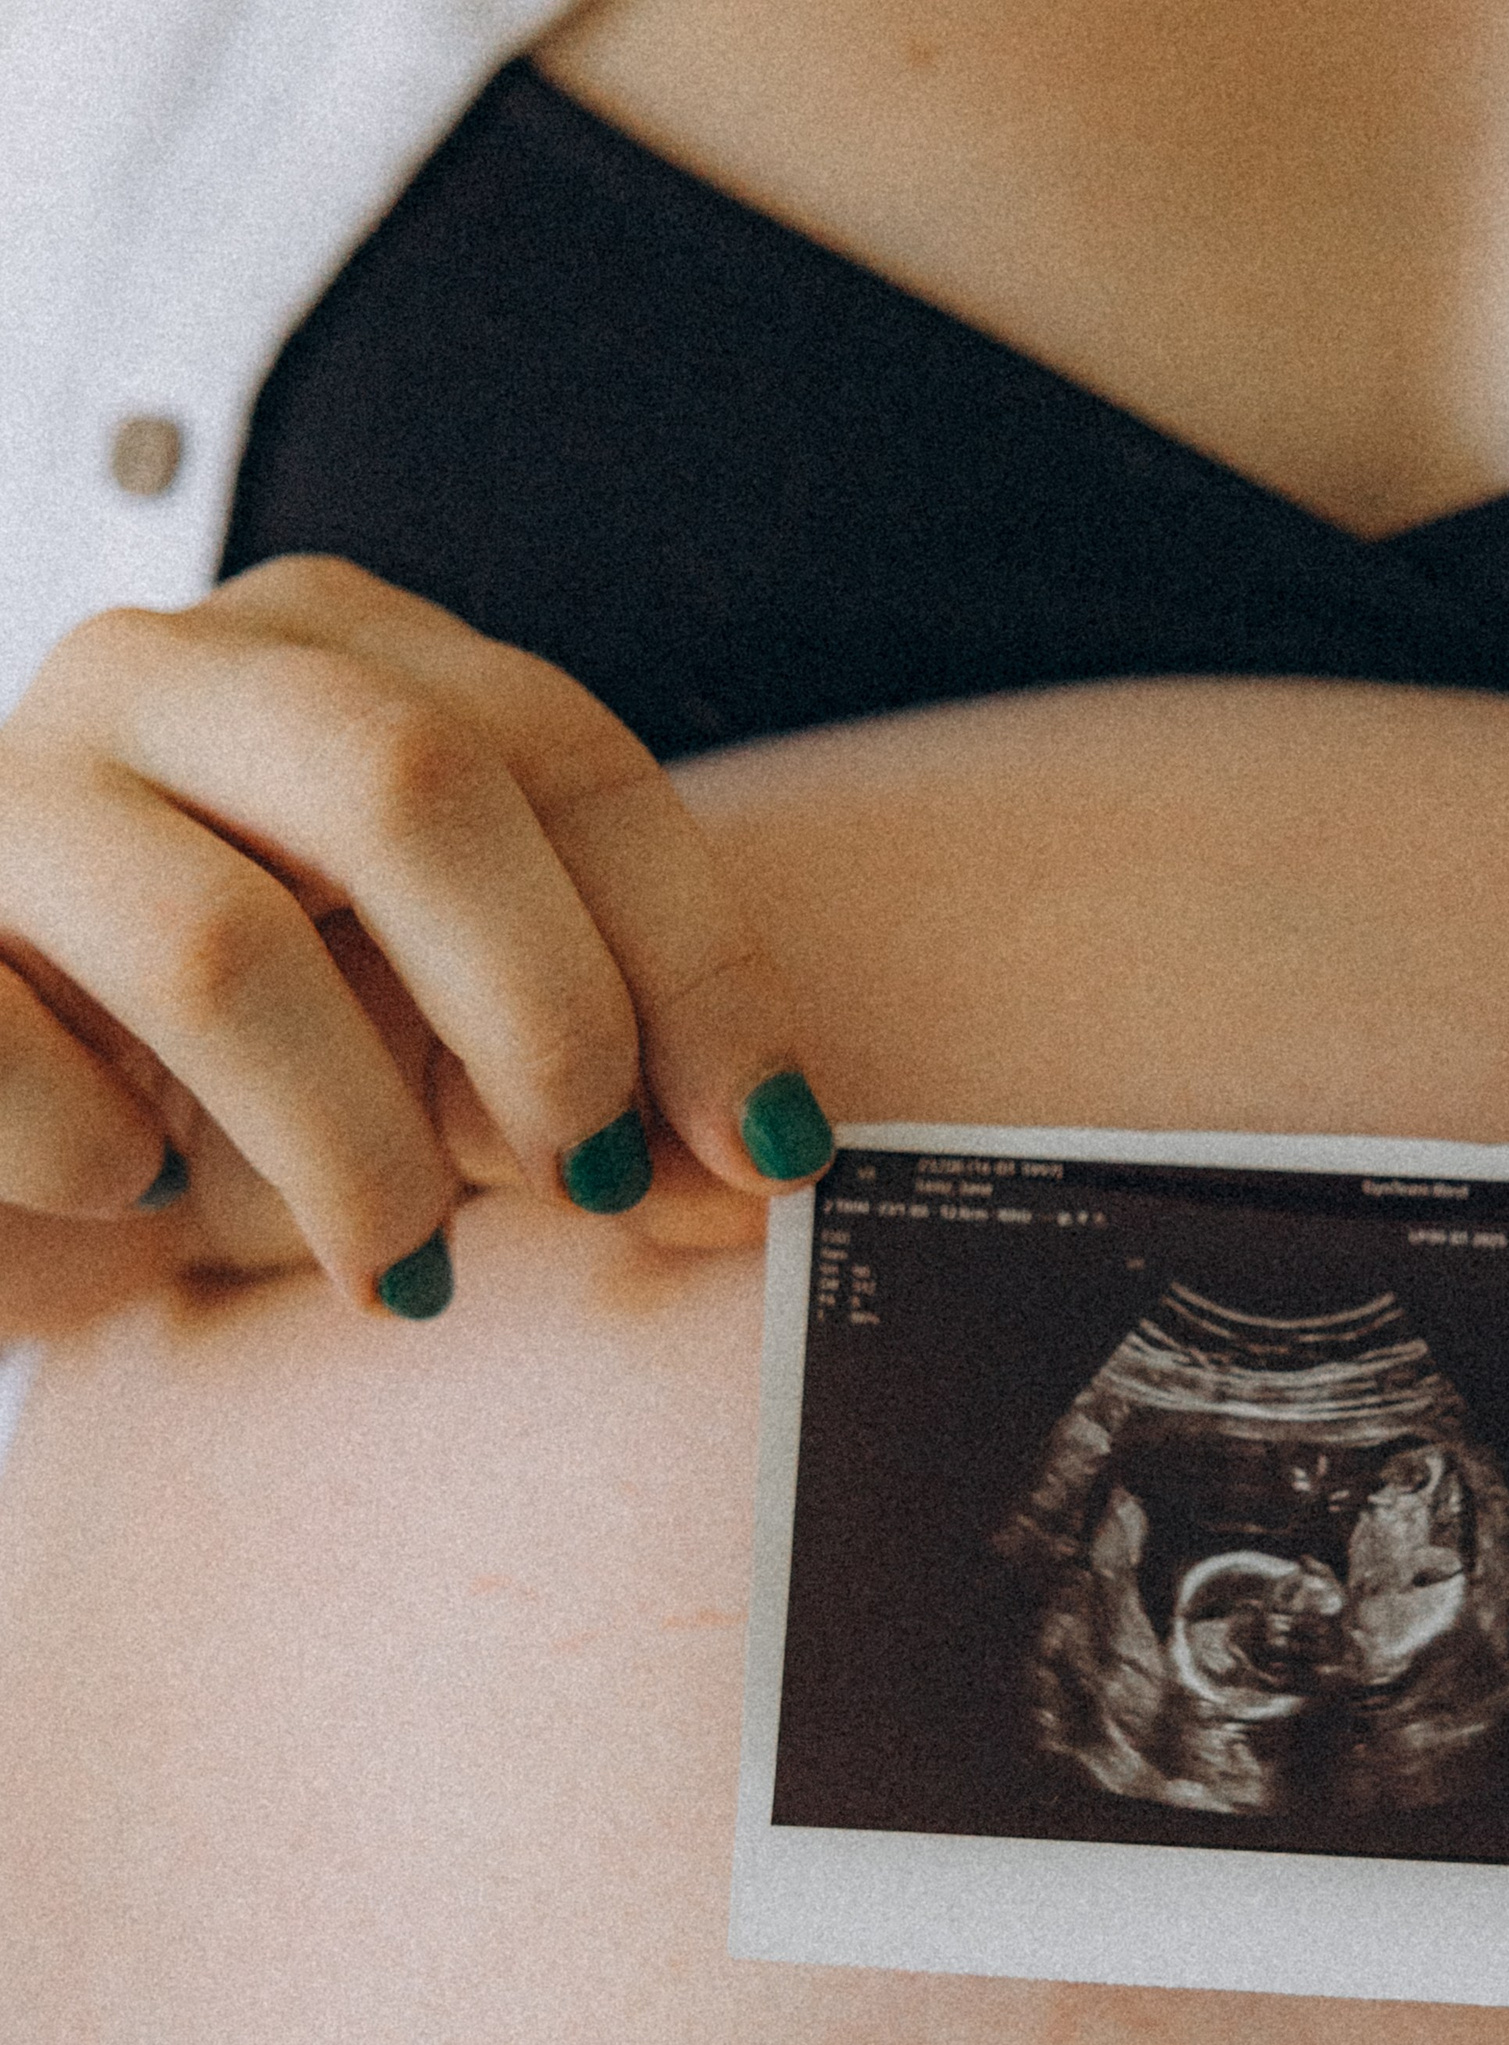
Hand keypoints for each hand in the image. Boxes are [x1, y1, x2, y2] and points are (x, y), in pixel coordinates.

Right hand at [0, 556, 830, 1335]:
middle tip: (590, 1181)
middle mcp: (163, 674)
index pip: (567, 754)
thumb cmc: (236, 1086)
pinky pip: (21, 1062)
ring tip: (398, 1263)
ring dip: (356, 1151)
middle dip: (546, 1017)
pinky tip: (139, 1191)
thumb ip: (602, 1093)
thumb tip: (760, 1169)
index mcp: (330, 657)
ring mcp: (3, 792)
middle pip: (414, 787)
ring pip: (225, 948)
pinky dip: (113, 1165)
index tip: (773, 1140)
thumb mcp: (445, 1072)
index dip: (697, 959)